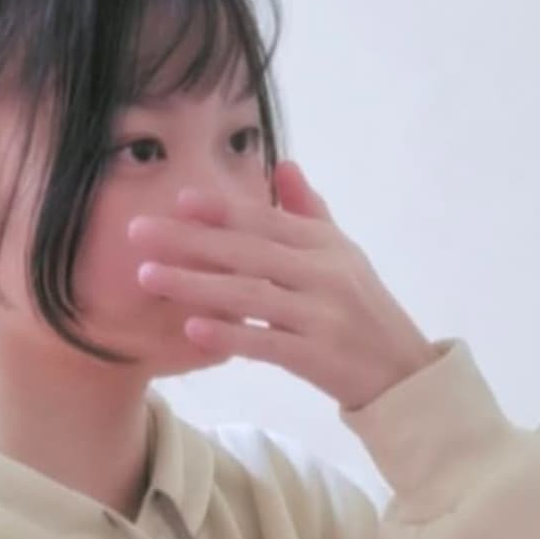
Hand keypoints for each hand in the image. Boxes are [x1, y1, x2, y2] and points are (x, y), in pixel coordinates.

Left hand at [127, 161, 438, 410]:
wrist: (401, 373)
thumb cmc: (364, 310)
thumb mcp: (344, 254)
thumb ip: (310, 211)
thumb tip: (283, 165)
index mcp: (325, 245)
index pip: (265, 221)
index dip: (221, 209)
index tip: (177, 200)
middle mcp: (324, 274)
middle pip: (248, 252)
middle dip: (190, 241)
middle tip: (138, 233)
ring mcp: (321, 316)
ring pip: (249, 295)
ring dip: (195, 284)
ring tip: (148, 277)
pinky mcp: (318, 357)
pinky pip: (266, 344)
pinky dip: (229, 335)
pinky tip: (192, 329)